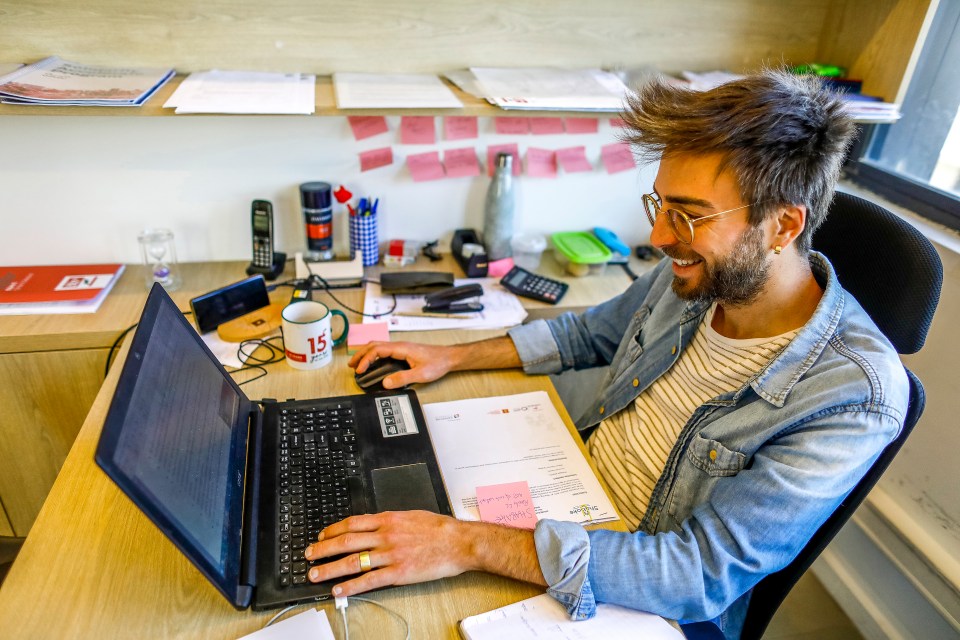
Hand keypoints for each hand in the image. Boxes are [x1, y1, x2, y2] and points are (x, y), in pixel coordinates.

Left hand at [303, 511, 469, 595]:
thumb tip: (374, 525)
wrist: (459, 542)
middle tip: (308, 555)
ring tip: (315, 574)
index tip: (322, 535)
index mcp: (388, 520)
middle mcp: (386, 535)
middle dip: (323, 549)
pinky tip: (339, 590)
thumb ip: (390, 521)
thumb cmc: (439, 529)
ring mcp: (391, 555)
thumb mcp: (411, 516)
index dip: (333, 530)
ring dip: (330, 568)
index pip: (352, 523)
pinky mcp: (398, 573)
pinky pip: (369, 580)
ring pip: (353, 561)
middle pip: (346, 541)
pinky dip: (351, 586)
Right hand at [347, 341, 459, 388]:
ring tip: (358, 363)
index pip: (377, 350)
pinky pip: (384, 350)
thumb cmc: (437, 363)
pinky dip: (374, 355)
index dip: (366, 360)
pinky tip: (373, 363)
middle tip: (351, 365)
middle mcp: (399, 345)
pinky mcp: (403, 351)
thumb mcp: (420, 374)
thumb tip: (386, 383)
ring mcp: (401, 347)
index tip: (359, 370)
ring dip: (366, 353)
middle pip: (374, 345)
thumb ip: (402, 378)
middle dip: (361, 354)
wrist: (449, 357)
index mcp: (401, 348)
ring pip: (378, 346)